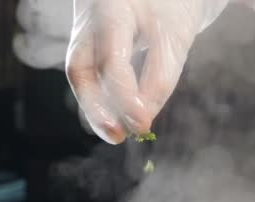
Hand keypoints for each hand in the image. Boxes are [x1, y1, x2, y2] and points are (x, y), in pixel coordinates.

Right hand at [66, 0, 227, 143]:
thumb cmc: (171, 6)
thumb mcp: (175, 36)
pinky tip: (116, 118)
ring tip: (117, 133)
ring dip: (96, 108)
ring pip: (80, 74)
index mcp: (111, 9)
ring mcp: (83, 30)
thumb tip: (143, 121)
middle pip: (79, 69)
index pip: (111, 60)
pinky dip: (101, 98)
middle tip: (118, 136)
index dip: (126, 98)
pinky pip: (89, 74)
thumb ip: (161, 77)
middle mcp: (88, 19)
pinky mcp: (88, 42)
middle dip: (95, 109)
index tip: (142, 125)